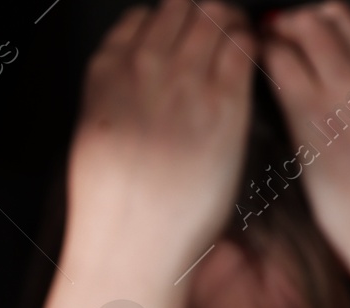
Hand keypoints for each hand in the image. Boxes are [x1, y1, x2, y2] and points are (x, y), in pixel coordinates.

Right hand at [40, 0, 254, 307]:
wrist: (135, 242)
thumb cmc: (117, 205)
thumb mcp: (96, 133)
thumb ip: (116, 92)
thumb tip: (136, 74)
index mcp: (107, 71)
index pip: (145, 15)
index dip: (170, 19)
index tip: (184, 31)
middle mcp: (145, 65)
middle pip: (183, 7)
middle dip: (204, 14)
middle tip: (219, 32)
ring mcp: (185, 82)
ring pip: (214, 16)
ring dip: (229, 22)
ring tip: (238, 41)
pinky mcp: (225, 104)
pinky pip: (243, 47)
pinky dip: (250, 43)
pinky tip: (253, 58)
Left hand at [260, 3, 349, 307]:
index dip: (343, 24)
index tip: (328, 34)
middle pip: (337, 13)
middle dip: (308, 19)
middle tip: (289, 31)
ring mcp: (347, 88)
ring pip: (308, 25)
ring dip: (284, 30)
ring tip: (269, 43)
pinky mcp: (312, 113)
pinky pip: (280, 60)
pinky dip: (266, 54)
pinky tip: (257, 65)